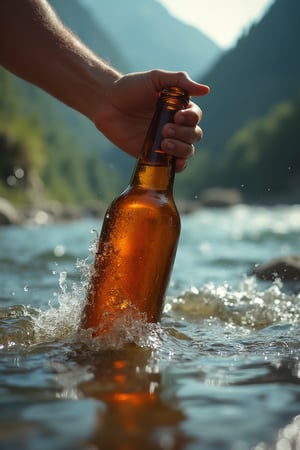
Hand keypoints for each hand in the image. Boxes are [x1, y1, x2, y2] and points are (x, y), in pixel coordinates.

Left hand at [93, 70, 208, 171]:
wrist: (106, 103)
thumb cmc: (130, 88)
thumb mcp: (155, 78)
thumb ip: (179, 80)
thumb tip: (206, 90)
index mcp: (177, 109)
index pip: (195, 117)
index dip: (191, 118)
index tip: (177, 115)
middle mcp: (174, 126)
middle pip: (194, 135)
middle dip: (184, 134)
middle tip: (165, 128)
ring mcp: (165, 142)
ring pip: (187, 151)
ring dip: (181, 149)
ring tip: (164, 142)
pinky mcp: (153, 156)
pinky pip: (173, 166)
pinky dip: (179, 166)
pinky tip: (175, 162)